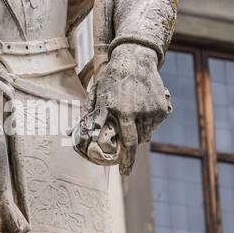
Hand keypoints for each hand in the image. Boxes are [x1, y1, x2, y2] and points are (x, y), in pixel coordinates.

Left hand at [76, 44, 170, 175]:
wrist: (136, 59)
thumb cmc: (113, 78)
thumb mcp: (98, 94)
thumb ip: (91, 115)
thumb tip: (73, 133)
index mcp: (120, 110)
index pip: (127, 143)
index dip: (126, 160)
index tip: (124, 173)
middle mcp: (137, 111)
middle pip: (137, 142)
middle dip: (131, 157)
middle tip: (126, 166)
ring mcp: (151, 110)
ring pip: (145, 134)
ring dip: (137, 135)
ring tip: (129, 120)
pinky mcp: (161, 107)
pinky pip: (154, 125)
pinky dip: (147, 125)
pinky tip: (140, 111)